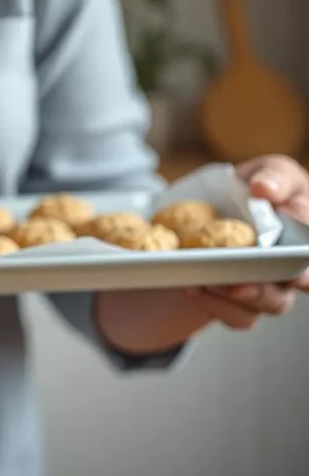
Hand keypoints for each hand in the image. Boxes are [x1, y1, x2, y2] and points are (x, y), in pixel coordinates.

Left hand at [180, 154, 308, 329]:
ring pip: (269, 304)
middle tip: (240, 285)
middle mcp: (297, 265)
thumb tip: (264, 188)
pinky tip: (190, 288)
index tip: (289, 268)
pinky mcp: (243, 303)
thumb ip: (275, 176)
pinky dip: (214, 305)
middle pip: (298, 284)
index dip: (303, 263)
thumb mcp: (267, 171)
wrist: (213, 213)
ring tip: (206, 282)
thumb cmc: (252, 190)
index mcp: (307, 234)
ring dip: (237, 297)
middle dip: (269, 288)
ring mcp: (273, 287)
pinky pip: (237, 315)